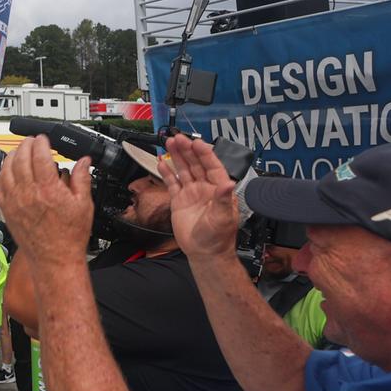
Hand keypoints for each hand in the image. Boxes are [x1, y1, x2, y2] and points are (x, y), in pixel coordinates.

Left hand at [0, 136, 93, 267]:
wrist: (54, 259)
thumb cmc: (69, 236)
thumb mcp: (84, 204)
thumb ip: (82, 178)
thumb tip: (83, 161)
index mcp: (49, 190)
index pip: (39, 155)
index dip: (41, 142)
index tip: (44, 139)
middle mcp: (28, 194)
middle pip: (21, 158)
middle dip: (26, 144)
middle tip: (32, 142)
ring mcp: (15, 201)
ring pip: (6, 169)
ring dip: (13, 156)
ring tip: (21, 152)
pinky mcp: (7, 209)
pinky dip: (2, 173)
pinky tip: (9, 170)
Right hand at [160, 135, 241, 258]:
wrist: (204, 253)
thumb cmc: (217, 238)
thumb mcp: (223, 218)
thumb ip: (224, 199)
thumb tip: (228, 183)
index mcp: (218, 189)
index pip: (212, 166)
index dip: (204, 153)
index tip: (196, 143)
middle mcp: (205, 188)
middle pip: (196, 164)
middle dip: (187, 150)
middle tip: (178, 138)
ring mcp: (191, 193)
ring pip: (183, 170)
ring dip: (177, 156)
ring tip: (169, 143)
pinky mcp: (179, 200)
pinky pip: (172, 183)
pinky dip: (167, 173)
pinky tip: (161, 162)